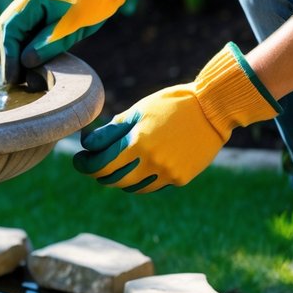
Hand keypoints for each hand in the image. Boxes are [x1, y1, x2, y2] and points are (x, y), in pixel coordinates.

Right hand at [0, 0, 163, 83]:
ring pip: (19, 29)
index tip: (12, 78)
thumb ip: (48, 44)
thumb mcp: (74, 26)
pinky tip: (34, 60)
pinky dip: (30, 43)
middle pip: (11, 30)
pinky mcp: (41, 4)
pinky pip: (30, 26)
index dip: (9, 56)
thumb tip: (25, 62)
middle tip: (16, 80)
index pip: (10, 30)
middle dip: (13, 55)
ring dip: (21, 51)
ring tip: (25, 75)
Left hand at [73, 43, 281, 192]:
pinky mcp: (180, 179)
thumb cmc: (172, 104)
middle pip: (112, 179)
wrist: (213, 110)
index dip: (84, 164)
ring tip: (113, 167)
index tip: (79, 160)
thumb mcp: (139, 111)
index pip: (100, 164)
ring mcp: (167, 173)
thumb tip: (88, 143)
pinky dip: (139, 181)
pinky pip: (152, 187)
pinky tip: (136, 170)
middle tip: (92, 164)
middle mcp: (151, 162)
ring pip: (131, 187)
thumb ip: (112, 130)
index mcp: (137, 142)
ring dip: (117, 179)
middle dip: (97, 173)